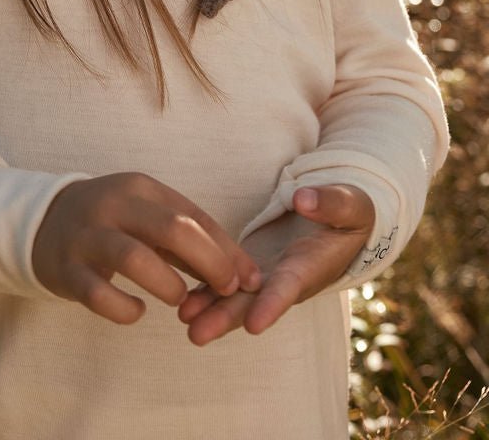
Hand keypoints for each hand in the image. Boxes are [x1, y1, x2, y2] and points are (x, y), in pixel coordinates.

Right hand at [32, 172, 261, 325]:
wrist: (44, 222)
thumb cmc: (114, 223)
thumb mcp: (148, 216)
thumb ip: (191, 241)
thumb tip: (244, 275)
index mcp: (139, 188)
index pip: (193, 215)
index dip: (227, 250)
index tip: (249, 280)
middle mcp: (113, 205)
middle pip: (171, 229)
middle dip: (209, 264)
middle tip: (226, 291)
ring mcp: (87, 236)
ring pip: (134, 258)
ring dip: (168, 285)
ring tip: (178, 299)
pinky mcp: (67, 270)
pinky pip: (100, 296)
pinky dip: (126, 309)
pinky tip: (137, 310)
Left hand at [178, 184, 375, 344]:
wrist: (342, 217)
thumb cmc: (351, 211)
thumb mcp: (350, 204)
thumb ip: (331, 203)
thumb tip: (303, 199)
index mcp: (311, 266)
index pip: (289, 288)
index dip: (271, 305)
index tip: (254, 325)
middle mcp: (287, 278)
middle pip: (254, 302)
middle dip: (226, 317)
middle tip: (196, 333)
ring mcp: (267, 275)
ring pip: (235, 296)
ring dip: (210, 309)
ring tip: (183, 320)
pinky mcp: (252, 266)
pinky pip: (225, 281)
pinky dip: (205, 292)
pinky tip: (183, 303)